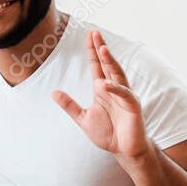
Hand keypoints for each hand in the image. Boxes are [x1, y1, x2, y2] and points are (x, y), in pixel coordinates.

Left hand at [52, 30, 151, 162]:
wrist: (124, 151)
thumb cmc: (108, 134)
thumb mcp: (83, 119)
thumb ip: (70, 105)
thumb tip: (53, 92)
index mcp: (102, 89)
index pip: (97, 66)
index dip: (92, 52)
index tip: (89, 36)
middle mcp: (114, 88)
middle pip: (107, 64)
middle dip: (101, 49)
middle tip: (95, 34)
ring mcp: (125, 96)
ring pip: (117, 75)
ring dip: (110, 62)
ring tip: (102, 49)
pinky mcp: (133, 106)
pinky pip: (125, 94)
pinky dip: (116, 88)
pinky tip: (105, 83)